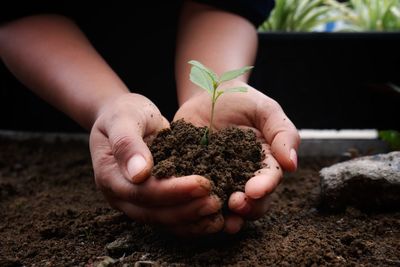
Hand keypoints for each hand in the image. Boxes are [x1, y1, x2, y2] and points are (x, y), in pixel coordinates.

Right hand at [90, 93, 223, 235]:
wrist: (124, 115)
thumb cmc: (123, 112)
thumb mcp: (123, 119)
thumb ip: (127, 143)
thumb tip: (139, 174)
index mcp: (109, 177)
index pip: (143, 192)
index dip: (173, 191)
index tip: (203, 184)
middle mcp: (121, 196)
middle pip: (154, 213)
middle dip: (187, 210)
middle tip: (216, 202)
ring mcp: (136, 202)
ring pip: (164, 221)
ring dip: (192, 221)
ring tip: (219, 215)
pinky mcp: (152, 201)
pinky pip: (171, 218)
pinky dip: (192, 221)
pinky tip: (214, 218)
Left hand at [174, 81, 299, 233]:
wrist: (209, 93)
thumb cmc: (243, 100)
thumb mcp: (266, 110)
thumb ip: (283, 133)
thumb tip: (292, 165)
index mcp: (264, 163)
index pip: (268, 180)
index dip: (264, 188)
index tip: (254, 190)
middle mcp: (243, 177)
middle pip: (251, 202)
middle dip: (246, 208)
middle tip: (236, 204)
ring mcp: (219, 179)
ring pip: (225, 206)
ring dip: (223, 216)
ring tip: (219, 219)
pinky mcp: (195, 176)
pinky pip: (195, 194)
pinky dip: (194, 203)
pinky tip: (191, 205)